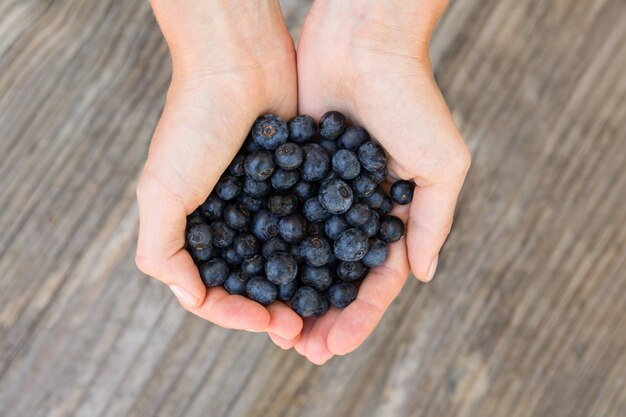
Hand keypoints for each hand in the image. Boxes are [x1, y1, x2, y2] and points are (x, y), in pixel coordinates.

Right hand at [136, 0, 301, 339]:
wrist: (239, 62)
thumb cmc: (194, 123)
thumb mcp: (161, 189)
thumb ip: (160, 250)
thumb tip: (191, 299)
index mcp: (193, 231)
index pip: (214, 292)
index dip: (238, 315)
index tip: (270, 322)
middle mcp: (227, 222)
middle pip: (252, 284)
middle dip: (275, 312)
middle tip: (303, 329)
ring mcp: (262, 205)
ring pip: (285, 261)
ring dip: (302, 289)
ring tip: (326, 309)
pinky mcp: (295, 185)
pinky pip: (309, 227)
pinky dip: (321, 250)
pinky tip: (341, 266)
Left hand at [269, 0, 470, 362]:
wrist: (361, 40)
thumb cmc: (410, 97)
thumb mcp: (440, 162)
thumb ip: (431, 219)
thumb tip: (422, 275)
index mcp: (393, 212)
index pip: (377, 280)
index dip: (358, 316)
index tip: (336, 346)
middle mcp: (355, 209)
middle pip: (337, 277)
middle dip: (323, 316)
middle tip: (301, 351)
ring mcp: (321, 192)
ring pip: (304, 256)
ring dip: (293, 294)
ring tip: (275, 329)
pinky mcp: (290, 171)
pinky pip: (277, 218)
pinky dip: (268, 251)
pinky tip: (251, 278)